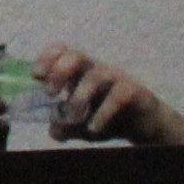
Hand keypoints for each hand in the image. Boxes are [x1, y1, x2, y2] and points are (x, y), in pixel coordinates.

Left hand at [29, 44, 183, 146]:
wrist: (147, 126)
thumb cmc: (110, 119)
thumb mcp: (83, 126)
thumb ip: (67, 127)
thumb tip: (53, 130)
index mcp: (81, 72)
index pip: (62, 52)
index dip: (47, 58)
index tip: (36, 75)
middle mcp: (98, 70)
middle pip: (76, 55)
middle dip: (59, 71)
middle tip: (50, 93)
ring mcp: (118, 78)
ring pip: (96, 76)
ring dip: (79, 98)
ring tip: (74, 119)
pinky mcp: (136, 92)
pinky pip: (118, 96)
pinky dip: (103, 113)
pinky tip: (94, 128)